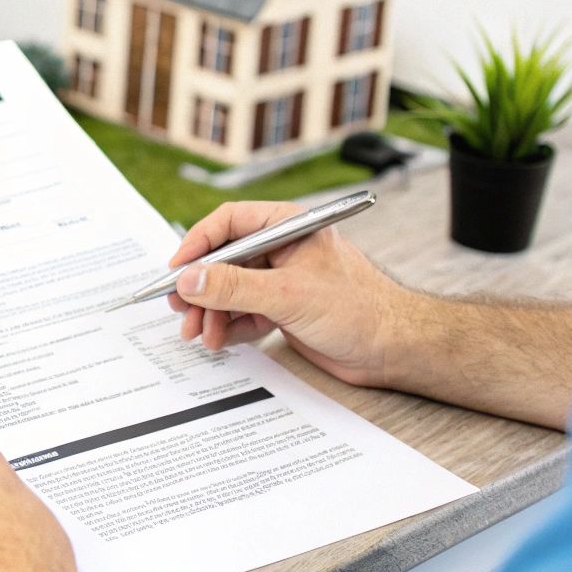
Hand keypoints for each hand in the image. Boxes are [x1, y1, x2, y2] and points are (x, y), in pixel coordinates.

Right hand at [167, 200, 408, 388]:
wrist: (394, 349)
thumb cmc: (362, 308)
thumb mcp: (289, 294)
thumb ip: (235, 287)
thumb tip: (190, 280)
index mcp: (288, 226)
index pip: (230, 222)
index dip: (198, 244)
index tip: (176, 270)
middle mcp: (282, 249)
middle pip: (224, 260)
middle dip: (200, 288)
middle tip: (180, 308)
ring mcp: (281, 280)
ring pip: (230, 290)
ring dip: (210, 312)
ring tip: (199, 333)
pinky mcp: (283, 309)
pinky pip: (243, 313)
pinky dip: (228, 326)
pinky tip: (219, 339)